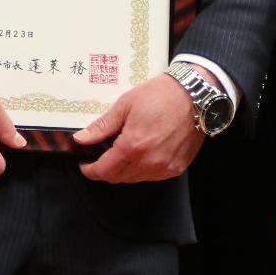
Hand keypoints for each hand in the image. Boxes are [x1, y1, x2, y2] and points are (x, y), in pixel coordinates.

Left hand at [73, 72, 205, 182]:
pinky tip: (143, 153)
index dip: (90, 170)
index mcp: (132, 147)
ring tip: (124, 151)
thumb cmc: (161, 96)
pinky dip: (143, 169)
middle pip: (118, 178)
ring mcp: (164, 168)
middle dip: (106, 169)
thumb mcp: (125, 105)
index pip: (103, 171)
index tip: (86, 164)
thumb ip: (102, 126)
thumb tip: (81, 138)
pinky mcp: (176, 168)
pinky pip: (153, 176)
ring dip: (124, 170)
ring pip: (135, 179)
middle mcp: (148, 162)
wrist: (194, 96)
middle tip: (102, 154)